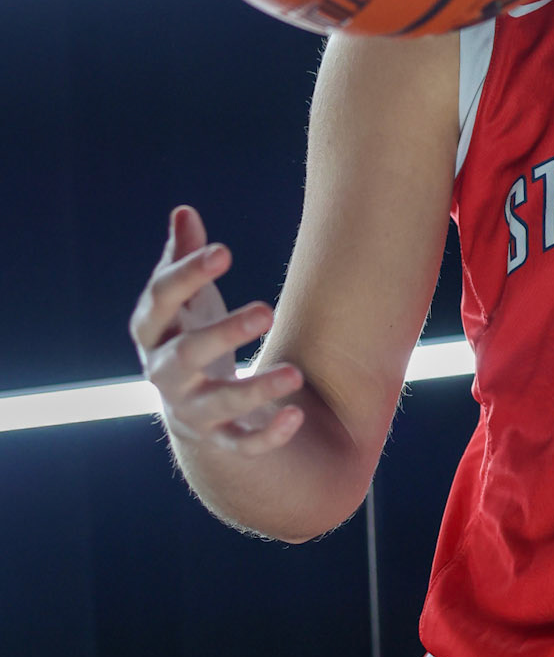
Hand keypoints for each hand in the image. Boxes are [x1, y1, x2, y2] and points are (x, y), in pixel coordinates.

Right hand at [129, 206, 304, 453]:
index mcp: (154, 333)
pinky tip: (297, 414)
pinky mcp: (218, 440)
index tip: (224, 250)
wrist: (188, 405)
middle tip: (267, 309)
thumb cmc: (190, 332)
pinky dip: (267, 435)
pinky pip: (241, 444)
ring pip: (217, 405)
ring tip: (295, 373)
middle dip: (222, 333)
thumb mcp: (187, 297)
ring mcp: (191, 411)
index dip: (186, 275)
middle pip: (184, 356)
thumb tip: (184, 212)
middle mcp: (166, 374)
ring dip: (254, 391)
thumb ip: (183, 257)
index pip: (159, 302)